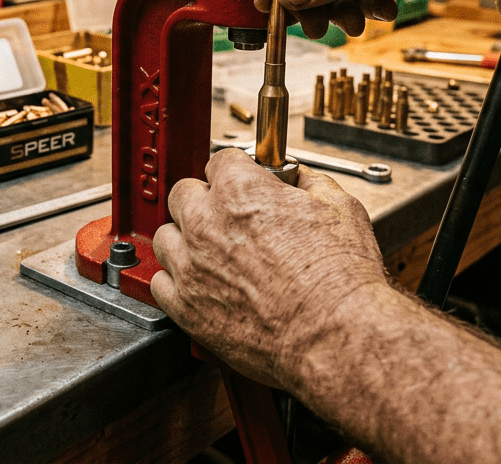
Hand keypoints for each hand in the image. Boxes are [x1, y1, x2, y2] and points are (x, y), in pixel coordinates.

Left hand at [150, 148, 388, 388]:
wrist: (335, 337)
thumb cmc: (340, 279)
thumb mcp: (341, 208)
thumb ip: (311, 184)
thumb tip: (302, 181)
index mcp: (240, 192)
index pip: (220, 162)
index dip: (236, 172)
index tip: (243, 182)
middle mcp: (206, 225)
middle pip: (183, 194)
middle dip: (204, 200)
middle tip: (227, 216)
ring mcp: (191, 267)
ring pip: (165, 237)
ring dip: (184, 240)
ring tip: (211, 252)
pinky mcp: (186, 308)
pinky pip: (160, 284)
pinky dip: (176, 282)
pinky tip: (200, 284)